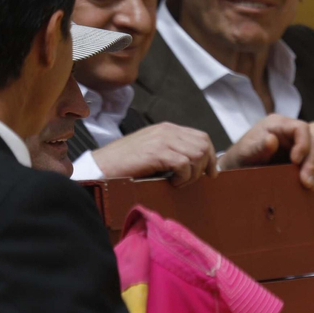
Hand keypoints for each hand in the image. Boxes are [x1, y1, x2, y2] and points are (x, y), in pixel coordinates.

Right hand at [91, 123, 217, 187]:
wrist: (102, 166)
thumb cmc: (125, 164)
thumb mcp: (153, 152)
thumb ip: (172, 151)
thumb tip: (196, 164)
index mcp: (167, 129)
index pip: (202, 137)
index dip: (211, 156)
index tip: (210, 173)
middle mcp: (167, 131)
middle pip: (203, 145)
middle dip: (204, 166)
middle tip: (190, 180)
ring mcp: (161, 140)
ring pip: (196, 154)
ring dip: (192, 174)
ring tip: (178, 182)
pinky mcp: (156, 153)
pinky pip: (183, 164)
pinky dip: (182, 178)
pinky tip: (171, 183)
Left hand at [221, 114, 313, 187]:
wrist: (236, 169)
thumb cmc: (240, 156)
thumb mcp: (246, 151)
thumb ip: (259, 146)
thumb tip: (272, 140)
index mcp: (278, 124)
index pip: (301, 128)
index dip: (303, 144)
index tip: (296, 161)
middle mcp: (291, 132)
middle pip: (312, 142)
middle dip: (312, 163)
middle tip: (306, 182)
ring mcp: (297, 145)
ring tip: (309, 187)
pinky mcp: (300, 158)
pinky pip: (313, 164)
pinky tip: (310, 187)